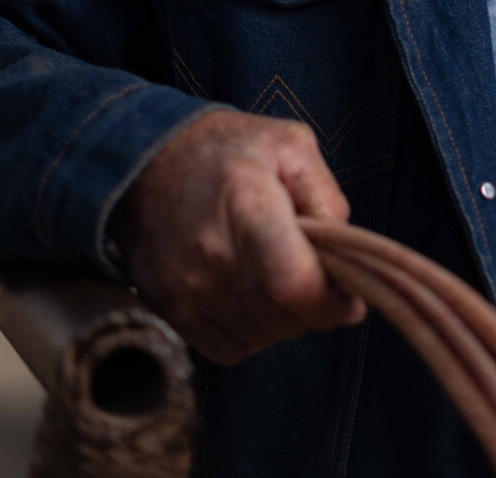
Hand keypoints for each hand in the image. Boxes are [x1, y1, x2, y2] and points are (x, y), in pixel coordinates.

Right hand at [112, 108, 364, 363]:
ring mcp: (184, 286)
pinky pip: (228, 349)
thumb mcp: (292, 145)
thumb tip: (343, 256)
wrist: (147, 161)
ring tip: (277, 277)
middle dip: (314, 308)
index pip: (295, 285)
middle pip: (283, 318)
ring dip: (282, 320)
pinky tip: (250, 295)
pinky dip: (250, 333)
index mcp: (248, 204)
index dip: (333, 303)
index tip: (349, 297)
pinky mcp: (167, 308)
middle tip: (315, 279)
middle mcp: (211, 253)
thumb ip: (327, 197)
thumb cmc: (229, 151)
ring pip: (260, 337)